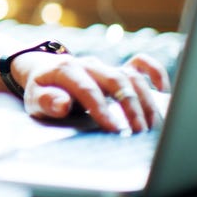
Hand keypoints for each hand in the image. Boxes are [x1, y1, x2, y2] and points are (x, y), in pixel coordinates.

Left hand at [19, 52, 169, 132]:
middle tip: (139, 132)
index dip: (101, 108)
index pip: (87, 88)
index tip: (113, 129)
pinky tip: (162, 92)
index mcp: (66, 69)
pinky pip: (140, 64)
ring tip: (151, 127)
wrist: (43, 72)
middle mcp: (89, 65)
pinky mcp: (117, 69)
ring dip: (145, 101)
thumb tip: (62, 104)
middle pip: (115, 80)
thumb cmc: (41, 91)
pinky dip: (154, 73)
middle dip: (130, 107)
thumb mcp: (34, 99)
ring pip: (131, 77)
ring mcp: (105, 66)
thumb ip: (46, 101)